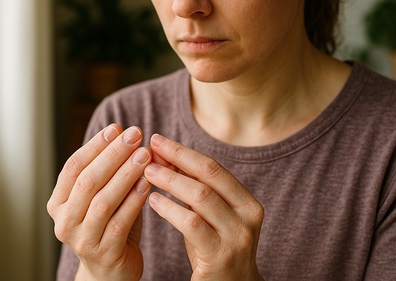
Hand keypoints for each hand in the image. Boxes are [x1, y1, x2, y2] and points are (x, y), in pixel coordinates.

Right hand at [47, 125, 152, 280]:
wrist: (112, 273)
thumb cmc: (110, 227)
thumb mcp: (103, 197)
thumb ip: (110, 172)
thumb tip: (126, 134)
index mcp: (58, 203)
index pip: (73, 167)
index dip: (95, 146)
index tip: (117, 128)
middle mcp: (64, 222)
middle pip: (87, 181)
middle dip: (113, 154)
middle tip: (135, 134)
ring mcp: (82, 240)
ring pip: (103, 201)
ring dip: (126, 174)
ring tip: (145, 155)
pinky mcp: (105, 254)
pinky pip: (120, 222)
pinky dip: (134, 200)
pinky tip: (148, 183)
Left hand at [144, 134, 264, 280]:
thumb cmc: (214, 251)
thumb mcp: (208, 218)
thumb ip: (192, 190)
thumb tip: (164, 155)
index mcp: (247, 202)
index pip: (214, 168)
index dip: (185, 152)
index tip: (159, 140)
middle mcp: (248, 216)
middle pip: (210, 175)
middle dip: (178, 158)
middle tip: (149, 148)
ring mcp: (237, 236)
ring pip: (201, 196)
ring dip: (171, 180)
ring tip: (147, 171)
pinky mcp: (221, 256)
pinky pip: (192, 224)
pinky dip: (170, 209)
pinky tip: (153, 201)